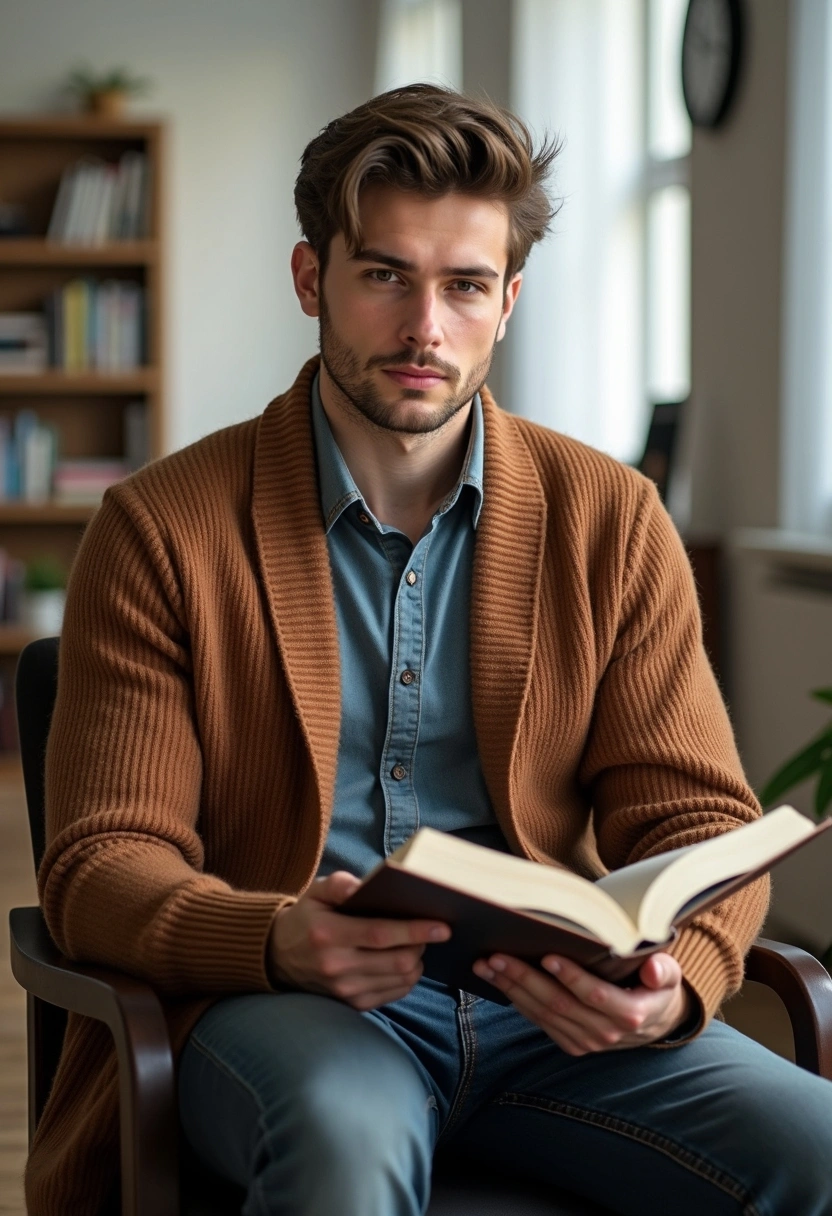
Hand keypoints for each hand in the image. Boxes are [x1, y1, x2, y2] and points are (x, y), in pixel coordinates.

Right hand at [268, 871, 450, 1010]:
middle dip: (421, 945)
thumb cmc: (306, 918)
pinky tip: (404, 962)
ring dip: (417, 962)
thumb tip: (365, 885)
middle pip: (397, 961)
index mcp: (328, 934)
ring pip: (400, 980)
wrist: (277, 957)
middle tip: (428, 931)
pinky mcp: (351, 1005)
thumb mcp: (316, 892)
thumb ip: (341, 884)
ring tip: (415, 945)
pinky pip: (393, 994)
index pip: (381, 934)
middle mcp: (336, 966)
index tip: (442, 926)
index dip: (415, 930)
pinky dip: (406, 979)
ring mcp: (344, 991)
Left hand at [472, 951, 694, 1054]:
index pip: (595, 995)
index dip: (571, 977)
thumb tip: (653, 969)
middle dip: (525, 979)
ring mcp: (586, 1041)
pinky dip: (517, 1000)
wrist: (653, 1021)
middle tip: (497, 956)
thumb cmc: (657, 987)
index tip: (547, 956)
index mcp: (630, 1014)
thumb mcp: (670, 976)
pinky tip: (498, 981)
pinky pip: (540, 1022)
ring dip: (512, 988)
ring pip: (543, 1014)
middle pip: (559, 1004)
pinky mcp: (571, 1043)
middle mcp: (605, 1033)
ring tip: (487, 965)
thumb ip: (663, 971)